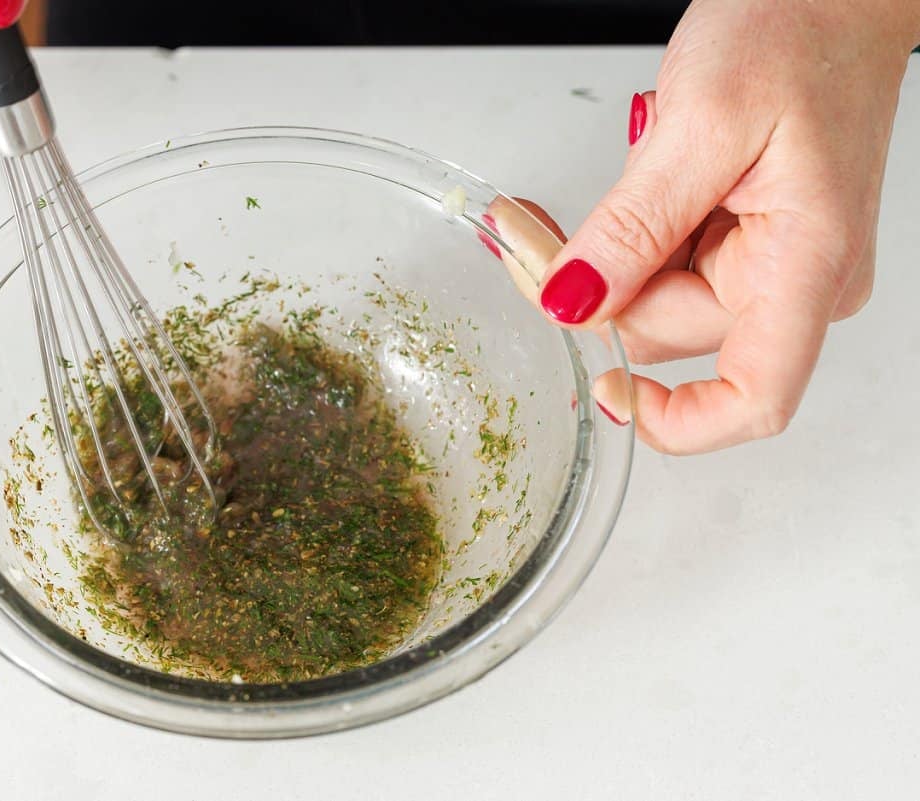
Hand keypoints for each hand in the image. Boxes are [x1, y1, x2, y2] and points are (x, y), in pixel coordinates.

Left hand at [531, 0, 918, 453]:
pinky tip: (589, 214)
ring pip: (650, 303)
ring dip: (591, 267)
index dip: (673, 420)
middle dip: (586, 294)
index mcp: (807, 265)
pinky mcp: (740, 245)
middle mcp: (796, 281)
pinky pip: (659, 269)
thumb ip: (633, 226)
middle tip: (518, 238)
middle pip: (666, 336)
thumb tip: (573, 302)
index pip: (755, 400)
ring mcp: (768, 265)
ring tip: (541, 219)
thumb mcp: (702, 124)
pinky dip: (614, 247)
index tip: (601, 388)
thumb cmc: (800, 31)